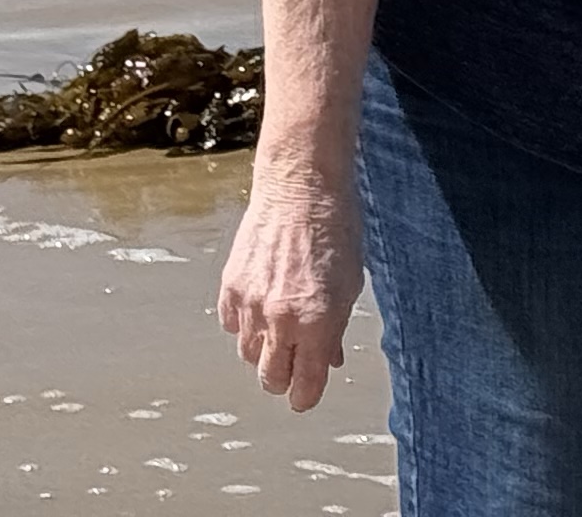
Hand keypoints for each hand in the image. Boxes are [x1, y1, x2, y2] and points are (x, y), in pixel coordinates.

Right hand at [215, 145, 364, 410]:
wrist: (300, 185)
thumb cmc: (336, 229)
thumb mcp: (350, 283)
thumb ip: (336, 328)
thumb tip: (329, 360)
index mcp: (317, 323)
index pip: (304, 389)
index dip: (306, 396)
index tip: (306, 393)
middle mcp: (281, 320)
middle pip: (270, 379)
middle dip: (284, 378)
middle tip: (294, 365)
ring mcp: (251, 304)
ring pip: (248, 355)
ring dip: (264, 349)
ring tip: (280, 326)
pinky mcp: (230, 286)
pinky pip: (231, 326)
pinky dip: (244, 324)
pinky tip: (261, 304)